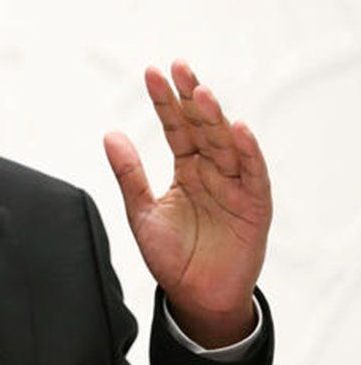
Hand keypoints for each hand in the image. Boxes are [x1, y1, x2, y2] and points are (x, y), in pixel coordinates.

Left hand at [103, 60, 271, 347]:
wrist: (196, 298)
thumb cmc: (173, 257)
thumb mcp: (142, 211)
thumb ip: (128, 174)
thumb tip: (109, 134)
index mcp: (187, 169)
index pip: (176, 127)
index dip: (165, 101)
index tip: (152, 72)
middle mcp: (212, 171)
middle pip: (202, 127)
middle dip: (190, 97)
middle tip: (178, 67)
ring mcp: (235, 186)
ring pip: (226, 144)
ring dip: (215, 117)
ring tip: (201, 92)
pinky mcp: (254, 207)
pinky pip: (252, 174)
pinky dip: (247, 152)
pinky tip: (237, 129)